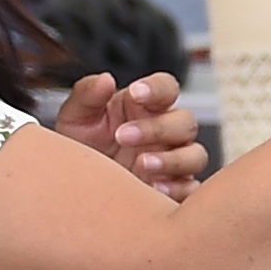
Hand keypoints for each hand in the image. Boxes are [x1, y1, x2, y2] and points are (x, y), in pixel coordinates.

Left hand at [47, 70, 201, 199]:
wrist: (76, 188)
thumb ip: (87, 95)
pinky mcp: (176, 189)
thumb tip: (105, 80)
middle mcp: (165, 132)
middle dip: (157, 128)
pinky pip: (190, 188)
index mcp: (145, 107)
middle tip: (123, 136)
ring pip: (195, 155)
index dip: (157, 88)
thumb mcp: (75, 118)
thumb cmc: (81, 148)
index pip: (166, 88)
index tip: (135, 93)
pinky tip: (152, 189)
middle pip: (185, 122)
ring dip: (172, 160)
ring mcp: (174, 161)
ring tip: (141, 165)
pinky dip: (177, 189)